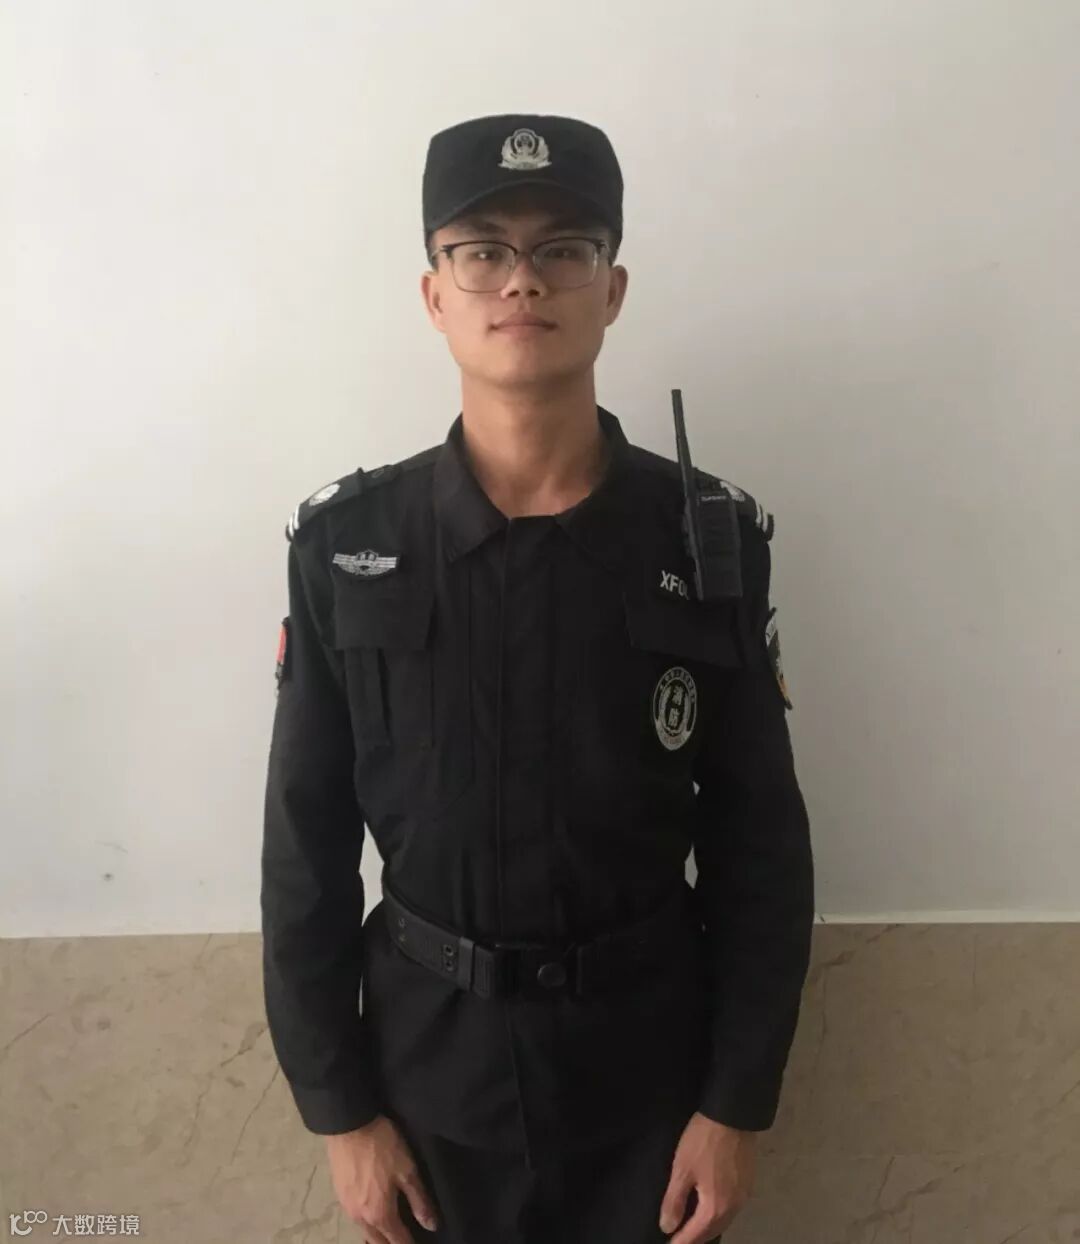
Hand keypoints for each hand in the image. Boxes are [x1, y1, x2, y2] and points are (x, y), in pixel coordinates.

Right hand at [325, 1113, 439, 1242]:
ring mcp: (346, 1207)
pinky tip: (373, 1213)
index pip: (398, 1241)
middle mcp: (361, 1217)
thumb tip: (431, 1226)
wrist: (348, 1125)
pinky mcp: (339, 1194)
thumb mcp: (407, 1170)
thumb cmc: (382, 1146)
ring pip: (365, 1231)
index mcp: (380, 1214)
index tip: (420, 1243)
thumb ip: (419, 1200)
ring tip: (390, 1231)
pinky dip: (367, 1223)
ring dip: (378, 1236)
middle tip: (404, 1240)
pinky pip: (355, 1218)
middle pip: (377, 1242)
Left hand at [658, 1111, 756, 1242]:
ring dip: (707, 1228)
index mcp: (716, 1207)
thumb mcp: (682, 1169)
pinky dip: (718, 1215)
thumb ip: (674, 1200)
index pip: (695, 1235)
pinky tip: (710, 1209)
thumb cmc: (704, 1141)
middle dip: (695, 1238)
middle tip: (680, 1239)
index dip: (681, 1242)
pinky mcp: (747, 1183)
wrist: (733, 1115)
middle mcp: (733, 1207)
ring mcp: (743, 1196)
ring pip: (723, 1221)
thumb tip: (667, 1227)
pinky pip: (731, 1209)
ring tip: (692, 1228)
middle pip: (712, 1231)